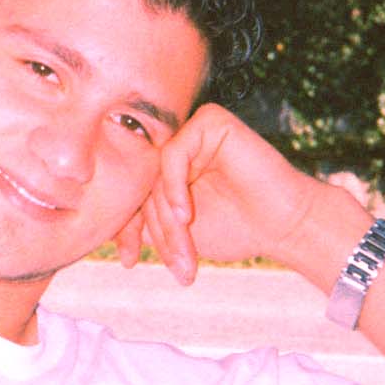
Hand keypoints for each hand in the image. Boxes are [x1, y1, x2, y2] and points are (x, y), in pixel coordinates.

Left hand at [113, 104, 325, 284]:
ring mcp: (193, 132)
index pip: (131, 193)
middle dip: (154, 230)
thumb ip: (143, 221)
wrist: (285, 226)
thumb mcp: (176, 232)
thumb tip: (98, 221)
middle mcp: (177, 146)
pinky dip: (174, 188)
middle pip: (142, 185)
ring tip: (184, 248)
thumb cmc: (237, 229)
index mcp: (168, 168)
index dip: (126, 228)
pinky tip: (186, 215)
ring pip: (155, 173)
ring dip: (166, 218)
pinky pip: (173, 154)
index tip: (129, 261)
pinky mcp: (210, 122)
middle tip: (174, 262)